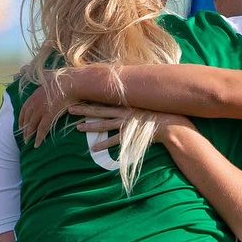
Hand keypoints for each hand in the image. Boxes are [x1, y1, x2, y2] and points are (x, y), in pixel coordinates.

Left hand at [20, 74, 74, 146]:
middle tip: (23, 136)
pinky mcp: (49, 115)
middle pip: (27, 118)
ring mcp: (41, 109)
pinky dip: (39, 137)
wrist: (71, 83)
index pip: (24, 108)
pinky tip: (37, 144)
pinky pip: (42, 129)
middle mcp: (35, 102)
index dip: (22, 118)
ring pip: (32, 125)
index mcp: (34, 94)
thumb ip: (40, 75)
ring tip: (27, 142)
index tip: (20, 124)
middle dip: (24, 128)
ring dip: (29, 134)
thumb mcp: (47, 74)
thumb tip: (26, 69)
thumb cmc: (62, 79)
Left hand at [71, 104, 193, 152]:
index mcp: (126, 104)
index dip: (92, 98)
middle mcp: (123, 112)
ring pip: (104, 125)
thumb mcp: (148, 102)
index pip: (105, 100)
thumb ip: (138, 99)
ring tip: (77, 128)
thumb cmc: (161, 112)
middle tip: (69, 109)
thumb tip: (134, 92)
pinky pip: (113, 141)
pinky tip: (93, 148)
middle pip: (99, 111)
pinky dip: (103, 145)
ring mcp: (125, 124)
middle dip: (84, 110)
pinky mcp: (129, 135)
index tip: (79, 96)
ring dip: (90, 126)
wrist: (171, 124)